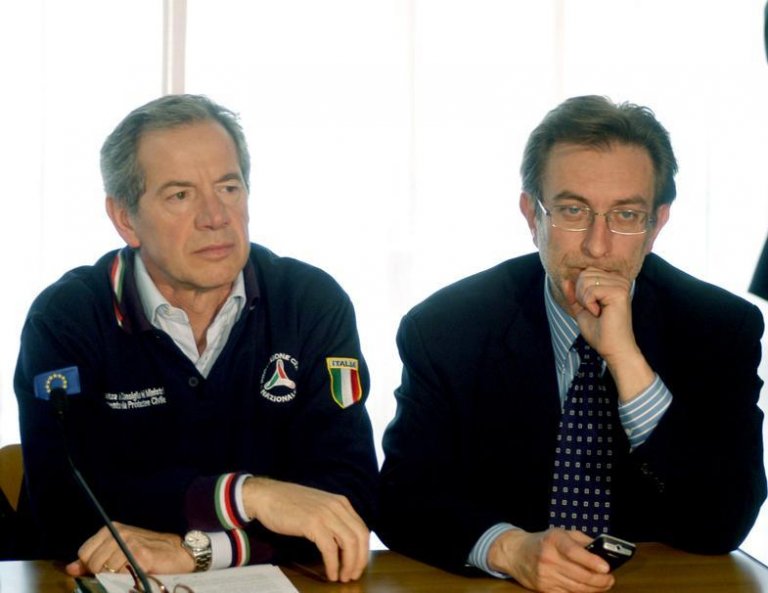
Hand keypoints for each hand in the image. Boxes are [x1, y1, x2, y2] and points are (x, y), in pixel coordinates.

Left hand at [65, 522, 193, 576]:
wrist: (179, 554)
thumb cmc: (148, 553)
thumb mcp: (118, 551)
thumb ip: (94, 559)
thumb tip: (70, 568)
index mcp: (111, 529)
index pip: (84, 553)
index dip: (90, 566)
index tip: (105, 568)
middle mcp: (119, 532)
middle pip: (92, 562)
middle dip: (103, 573)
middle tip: (121, 571)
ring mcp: (129, 542)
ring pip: (104, 570)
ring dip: (116, 576)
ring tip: (130, 571)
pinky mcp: (139, 555)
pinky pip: (119, 574)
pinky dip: (126, 578)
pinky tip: (137, 572)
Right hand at [243, 477, 368, 582]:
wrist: (267, 495)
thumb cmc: (289, 504)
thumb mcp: (319, 507)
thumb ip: (333, 519)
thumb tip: (344, 542)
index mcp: (341, 502)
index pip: (362, 529)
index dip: (363, 551)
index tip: (358, 565)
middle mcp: (337, 506)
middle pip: (360, 537)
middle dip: (359, 560)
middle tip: (353, 575)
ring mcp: (326, 514)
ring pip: (349, 544)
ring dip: (348, 564)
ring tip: (342, 577)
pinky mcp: (313, 523)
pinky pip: (330, 549)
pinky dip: (333, 564)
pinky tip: (331, 573)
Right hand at [488, 528, 613, 592]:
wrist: (516, 553)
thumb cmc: (543, 541)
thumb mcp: (560, 533)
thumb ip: (581, 540)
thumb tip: (603, 551)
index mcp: (553, 540)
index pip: (573, 551)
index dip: (591, 561)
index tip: (606, 567)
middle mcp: (548, 558)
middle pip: (579, 574)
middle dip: (600, 580)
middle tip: (610, 578)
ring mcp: (546, 575)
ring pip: (577, 587)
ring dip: (595, 588)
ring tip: (604, 584)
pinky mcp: (544, 589)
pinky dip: (582, 592)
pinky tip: (589, 588)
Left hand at [561, 268, 653, 402]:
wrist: (612, 348)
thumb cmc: (599, 331)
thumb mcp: (580, 309)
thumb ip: (573, 294)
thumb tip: (565, 280)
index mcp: (612, 281)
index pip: (586, 272)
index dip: (579, 291)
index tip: (591, 307)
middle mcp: (619, 280)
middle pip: (584, 274)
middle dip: (580, 294)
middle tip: (594, 311)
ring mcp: (621, 284)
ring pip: (585, 280)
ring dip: (584, 300)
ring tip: (597, 312)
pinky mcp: (619, 292)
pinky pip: (590, 290)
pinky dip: (588, 304)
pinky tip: (599, 313)